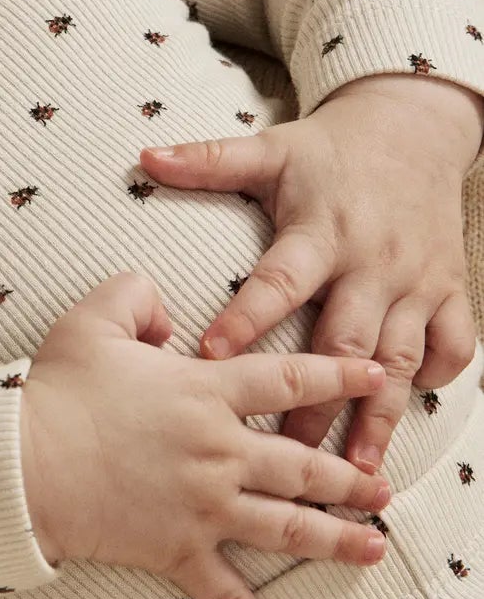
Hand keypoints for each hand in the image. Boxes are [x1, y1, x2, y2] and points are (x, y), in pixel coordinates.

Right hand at [20, 273, 392, 598]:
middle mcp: (218, 451)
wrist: (22, 462)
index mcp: (205, 391)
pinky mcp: (177, 549)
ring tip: (373, 547)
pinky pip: (223, 593)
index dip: (337, 376)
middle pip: (303, 465)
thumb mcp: (94, 319)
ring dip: (334, 539)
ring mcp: (203, 505)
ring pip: (285, 526)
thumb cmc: (56, 391)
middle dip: (350, 478)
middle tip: (383, 488)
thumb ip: (137, 295)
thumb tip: (166, 311)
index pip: (288, 379)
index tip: (373, 377)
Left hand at [139, 74, 482, 473]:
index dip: (246, 318)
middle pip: (343, 343)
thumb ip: (209, 161)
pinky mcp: (450, 290)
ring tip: (357, 471)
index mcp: (321, 232)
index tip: (209, 358)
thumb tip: (145, 156)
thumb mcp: (270, 150)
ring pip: (399, 360)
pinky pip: (453, 346)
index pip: (280, 281)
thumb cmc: (329, 150)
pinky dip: (435, 379)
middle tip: (284, 456)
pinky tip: (406, 412)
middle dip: (316, 404)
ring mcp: (416, 281)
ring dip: (378, 417)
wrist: (413, 127)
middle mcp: (371, 262)